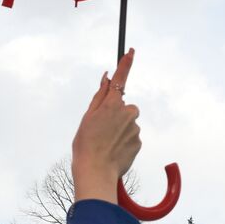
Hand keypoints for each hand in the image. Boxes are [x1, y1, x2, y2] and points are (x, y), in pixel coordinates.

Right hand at [72, 50, 141, 203]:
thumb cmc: (86, 145)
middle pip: (124, 106)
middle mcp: (127, 112)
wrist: (96, 172)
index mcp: (112, 104)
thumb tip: (107, 78)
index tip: (131, 51)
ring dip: (119, 129)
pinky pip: (131, 136)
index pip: (121, 78)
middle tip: (101, 129)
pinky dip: (123, 141)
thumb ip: (99, 96)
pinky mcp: (138, 141)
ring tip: (105, 143)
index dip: (126, 64)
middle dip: (116, 113)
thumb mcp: (87, 117)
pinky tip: (113, 150)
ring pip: (128, 123)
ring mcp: (135, 128)